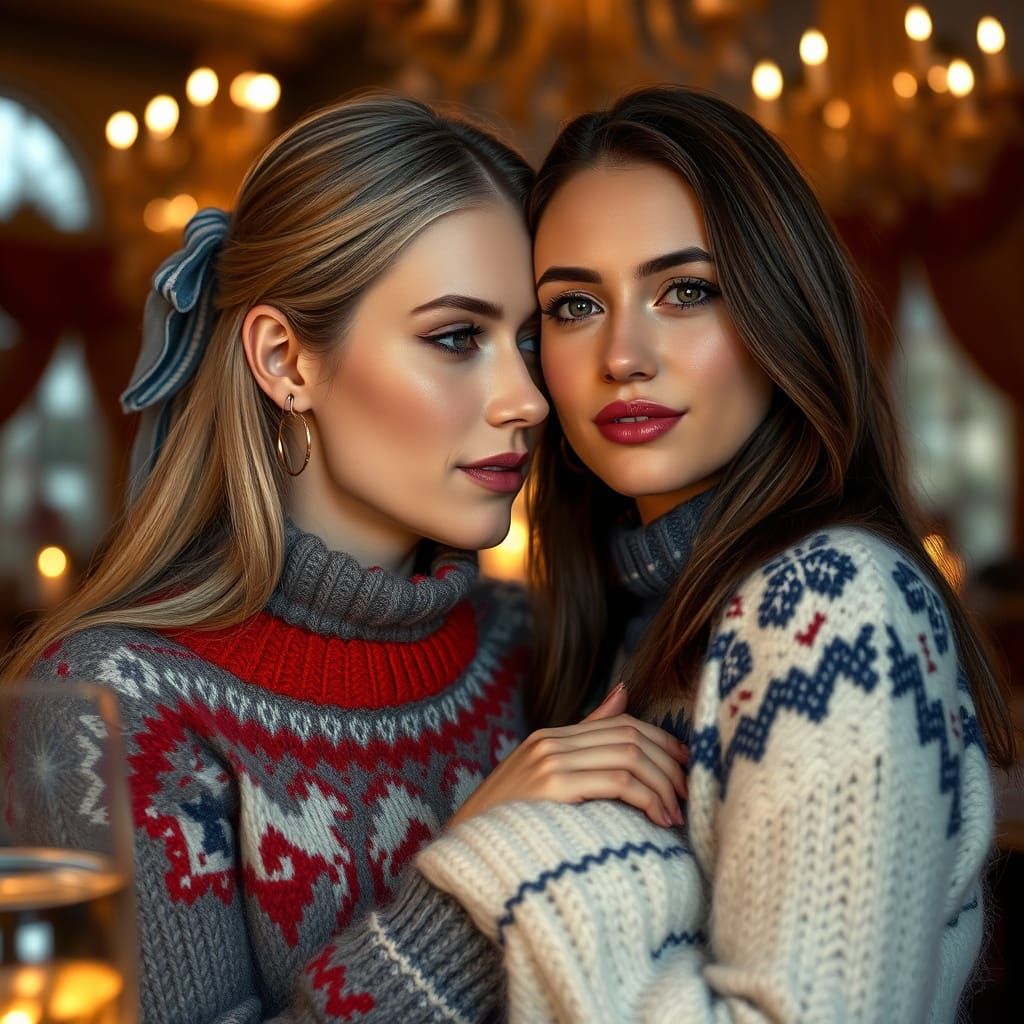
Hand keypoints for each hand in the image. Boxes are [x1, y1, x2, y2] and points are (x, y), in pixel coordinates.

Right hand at [448, 683, 687, 829]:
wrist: (460, 852)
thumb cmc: (506, 825)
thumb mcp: (543, 782)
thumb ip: (584, 741)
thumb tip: (623, 693)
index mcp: (550, 738)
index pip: (622, 723)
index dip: (662, 743)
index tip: (685, 769)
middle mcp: (551, 742)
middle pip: (631, 736)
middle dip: (670, 764)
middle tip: (688, 794)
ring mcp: (550, 762)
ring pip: (631, 756)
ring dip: (664, 785)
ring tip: (675, 815)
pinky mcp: (553, 787)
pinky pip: (618, 782)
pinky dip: (648, 798)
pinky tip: (658, 820)